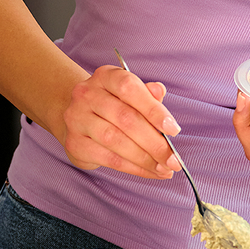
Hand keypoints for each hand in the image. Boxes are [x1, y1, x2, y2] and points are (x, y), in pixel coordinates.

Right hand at [61, 65, 182, 179]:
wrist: (79, 118)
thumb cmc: (113, 105)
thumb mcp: (130, 94)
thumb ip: (147, 95)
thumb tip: (160, 92)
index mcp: (105, 76)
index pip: (129, 88)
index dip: (153, 110)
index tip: (174, 130)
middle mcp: (87, 94)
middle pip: (124, 118)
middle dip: (154, 142)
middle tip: (174, 160)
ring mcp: (77, 119)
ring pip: (115, 141)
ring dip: (144, 158)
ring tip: (164, 168)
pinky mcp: (75, 143)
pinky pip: (108, 159)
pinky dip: (133, 168)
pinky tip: (149, 171)